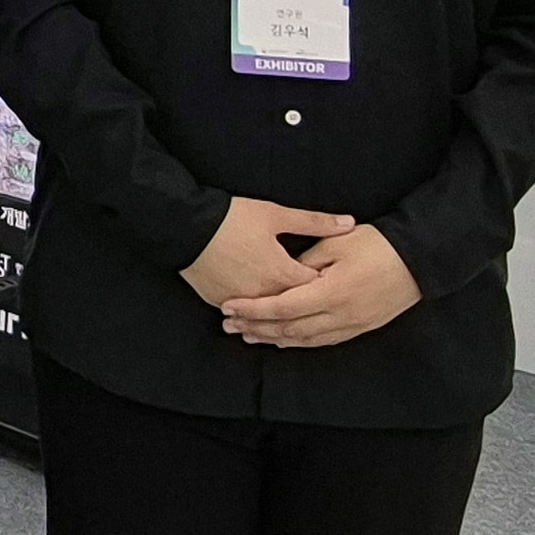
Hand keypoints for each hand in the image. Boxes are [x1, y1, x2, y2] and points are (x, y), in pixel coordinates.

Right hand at [181, 198, 353, 309]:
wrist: (185, 226)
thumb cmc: (231, 218)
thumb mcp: (276, 215)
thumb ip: (315, 222)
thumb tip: (349, 223)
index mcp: (282, 273)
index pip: (316, 287)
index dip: (328, 285)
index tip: (336, 283)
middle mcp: (264, 293)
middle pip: (294, 309)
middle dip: (306, 306)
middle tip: (320, 306)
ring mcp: (241, 301)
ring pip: (267, 318)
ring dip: (278, 317)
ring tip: (291, 319)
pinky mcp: (220, 301)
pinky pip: (243, 315)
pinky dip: (252, 316)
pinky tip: (259, 318)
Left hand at [219, 225, 419, 348]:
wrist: (420, 260)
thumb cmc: (378, 245)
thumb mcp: (337, 244)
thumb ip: (306, 261)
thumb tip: (283, 274)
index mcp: (331, 293)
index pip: (282, 307)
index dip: (253, 309)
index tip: (229, 306)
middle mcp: (340, 315)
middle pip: (289, 329)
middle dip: (256, 327)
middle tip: (229, 325)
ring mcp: (352, 325)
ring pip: (304, 339)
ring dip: (274, 338)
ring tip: (248, 334)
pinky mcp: (360, 328)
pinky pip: (323, 341)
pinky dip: (298, 342)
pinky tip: (282, 340)